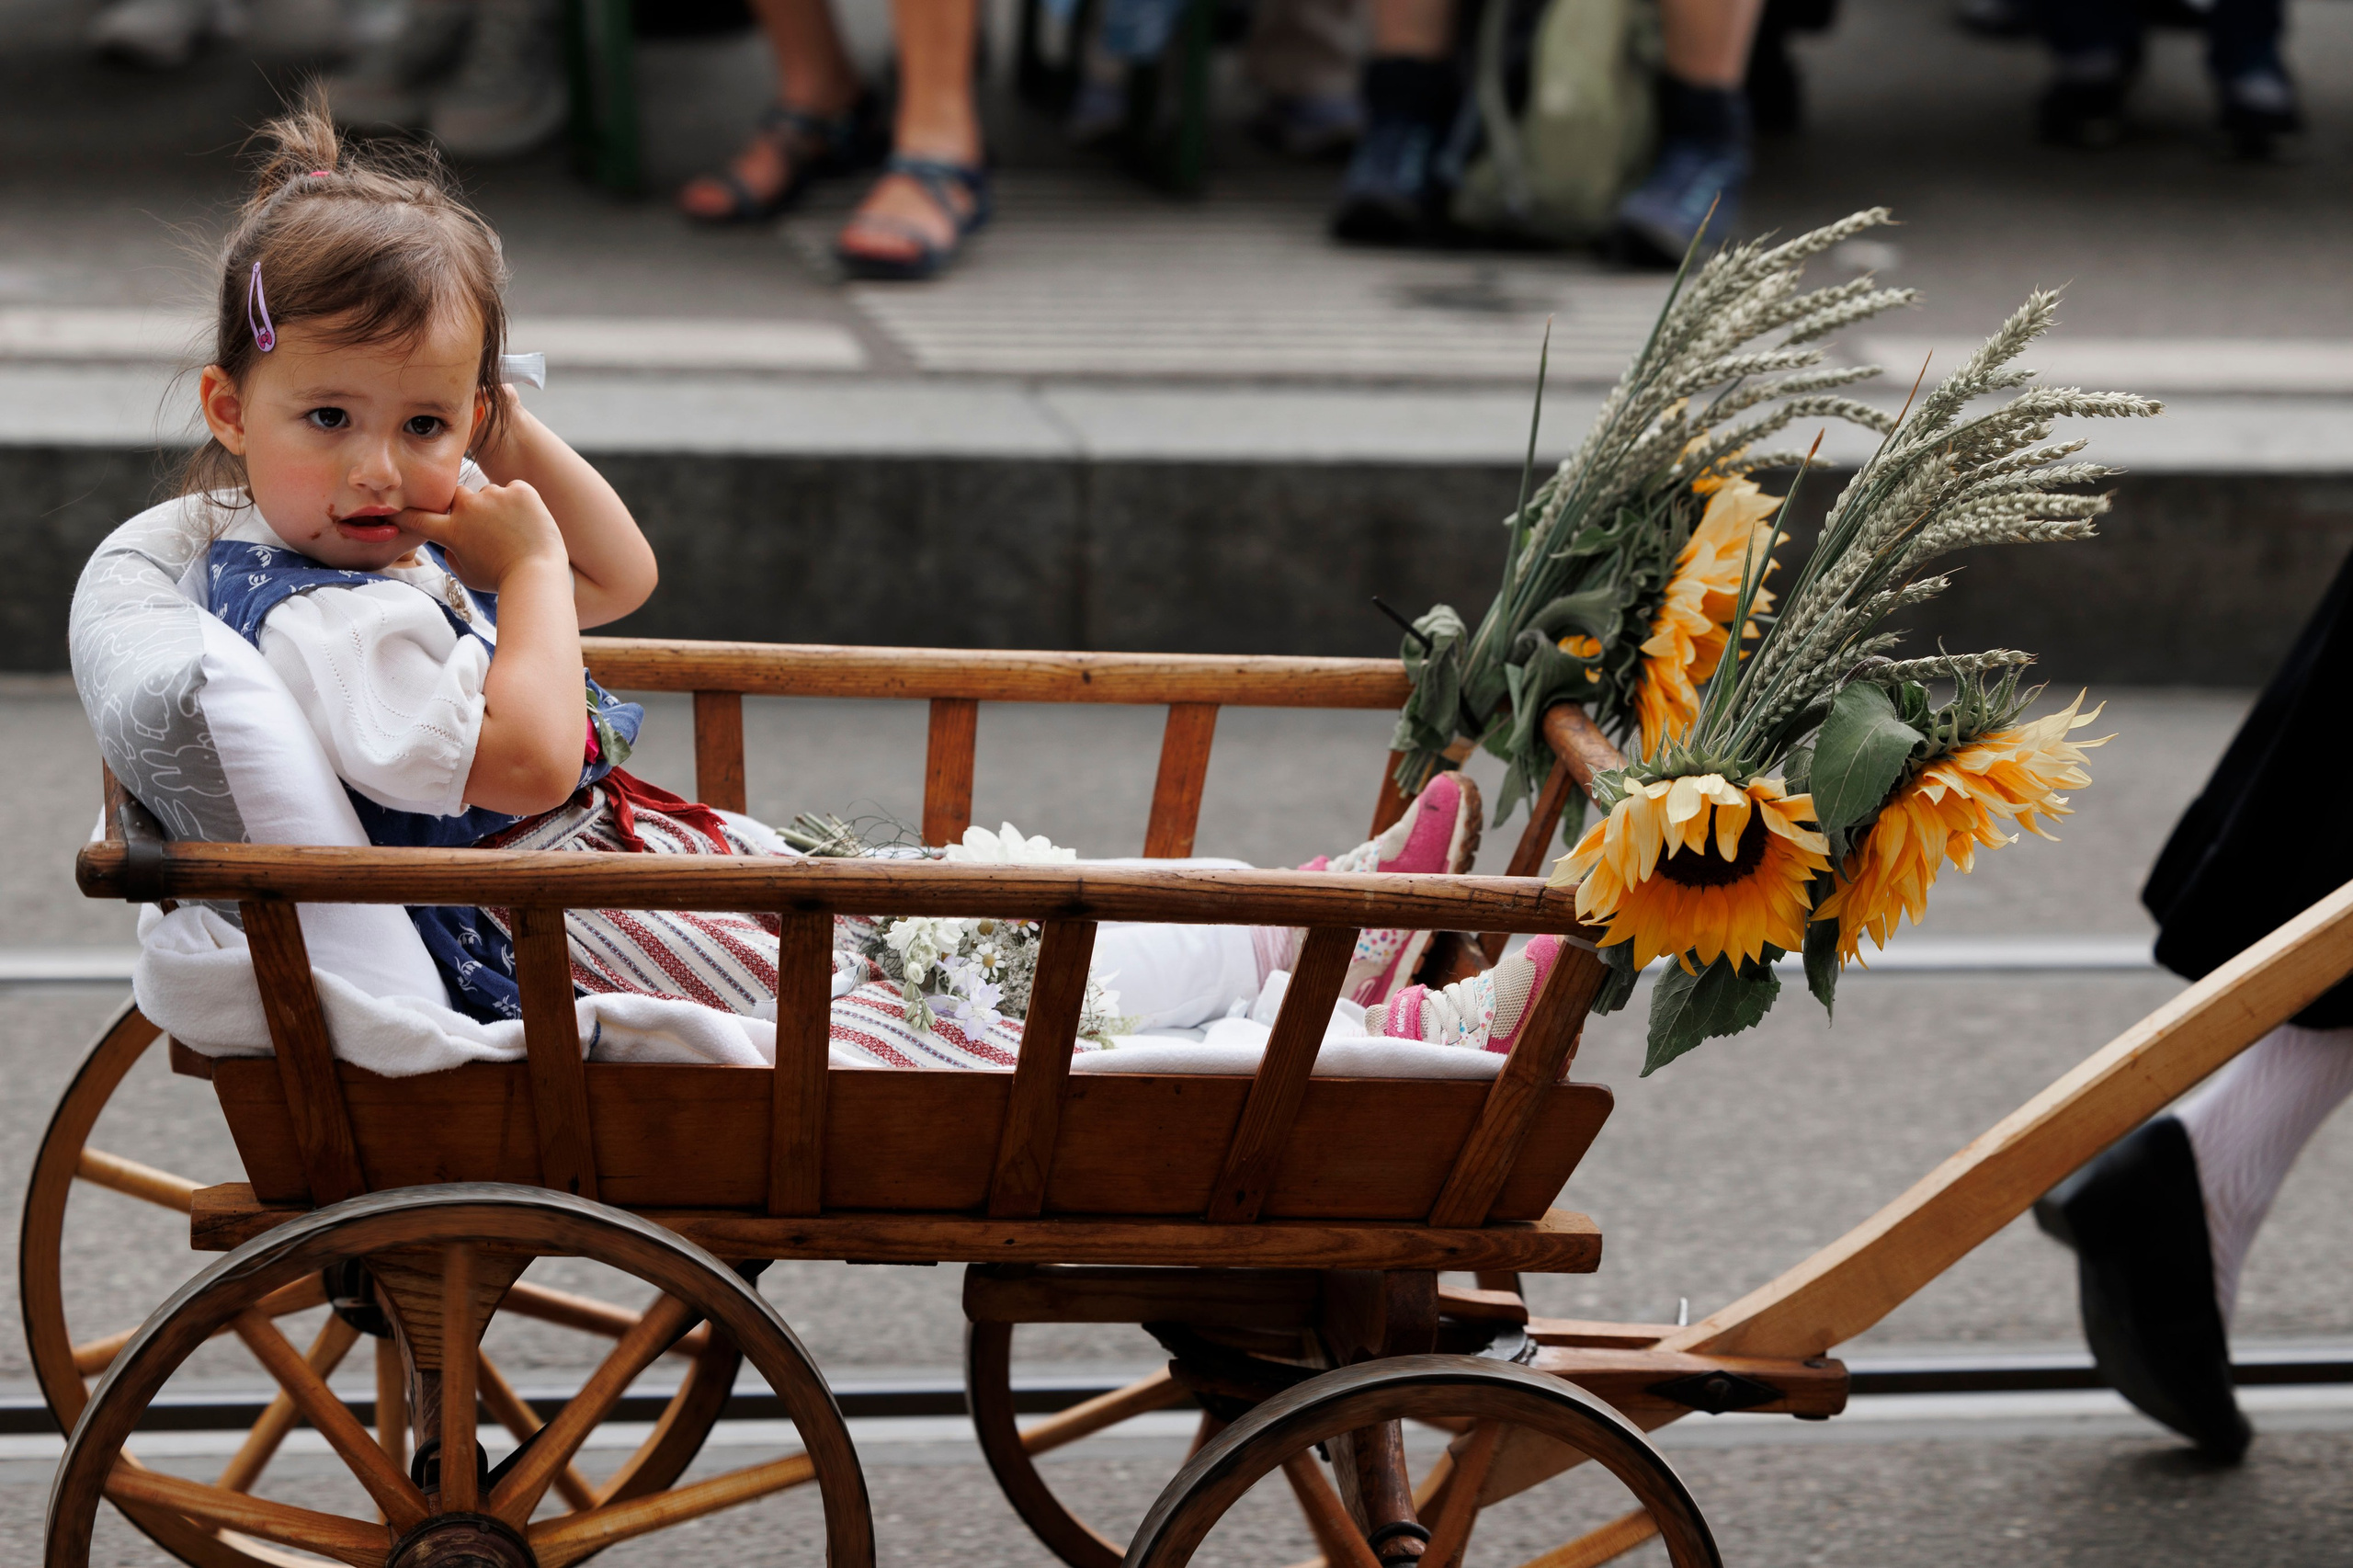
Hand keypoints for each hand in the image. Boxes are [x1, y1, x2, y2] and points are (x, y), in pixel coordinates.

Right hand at [403, 479, 568, 593]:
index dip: (406, 514)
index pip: (417, 517)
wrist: (538, 575)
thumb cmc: (502, 579)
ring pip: (489, 493)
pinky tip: (528, 522)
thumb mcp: (466, 574)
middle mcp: (468, 507)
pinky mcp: (520, 490)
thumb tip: (451, 540)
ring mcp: (495, 495)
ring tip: (513, 531)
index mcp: (451, 530)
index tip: (398, 511)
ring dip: (496, 507)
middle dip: (465, 508)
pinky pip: (515, 490)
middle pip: (457, 497)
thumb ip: (453, 553)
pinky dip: (520, 502)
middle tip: (485, 528)